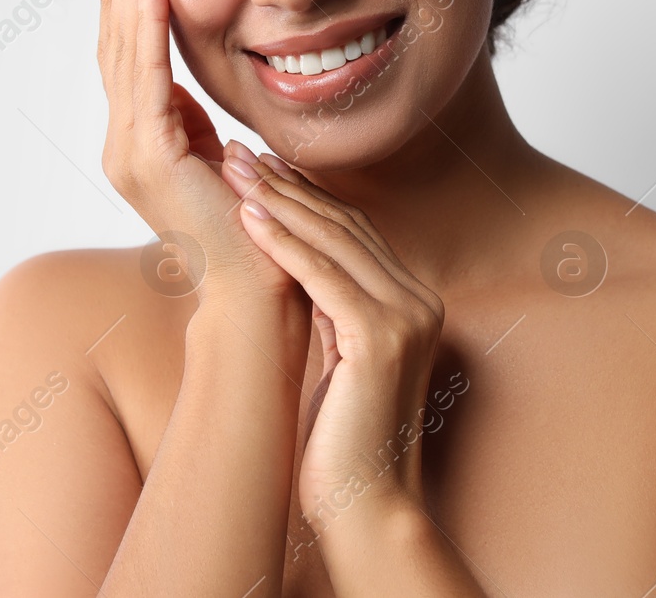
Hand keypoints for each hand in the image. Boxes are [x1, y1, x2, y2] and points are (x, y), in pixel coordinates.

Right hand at [95, 0, 297, 305]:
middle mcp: (125, 146)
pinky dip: (145, 28)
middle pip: (116, 44)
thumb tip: (188, 89)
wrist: (259, 292)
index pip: (130, 57)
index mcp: (143, 144)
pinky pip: (145, 79)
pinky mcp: (149, 158)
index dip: (125, 1)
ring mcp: (130, 153)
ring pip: (125, 54)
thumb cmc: (255, 230)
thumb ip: (198, 126)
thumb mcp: (222, 160)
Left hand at [217, 146, 444, 529]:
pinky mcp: (381, 340)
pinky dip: (284, 245)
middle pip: (346, 226)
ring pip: (335, 243)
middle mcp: (419, 302)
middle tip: (241, 152)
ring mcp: (406, 318)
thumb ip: (335, 311)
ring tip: (236, 172)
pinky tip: (250, 221)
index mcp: (413, 303)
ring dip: (279, 202)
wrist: (368, 504)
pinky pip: (324, 278)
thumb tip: (300, 270)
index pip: (355, 232)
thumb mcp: (340, 357)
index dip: (306, 195)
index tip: (263, 167)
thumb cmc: (344, 441)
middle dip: (289, 186)